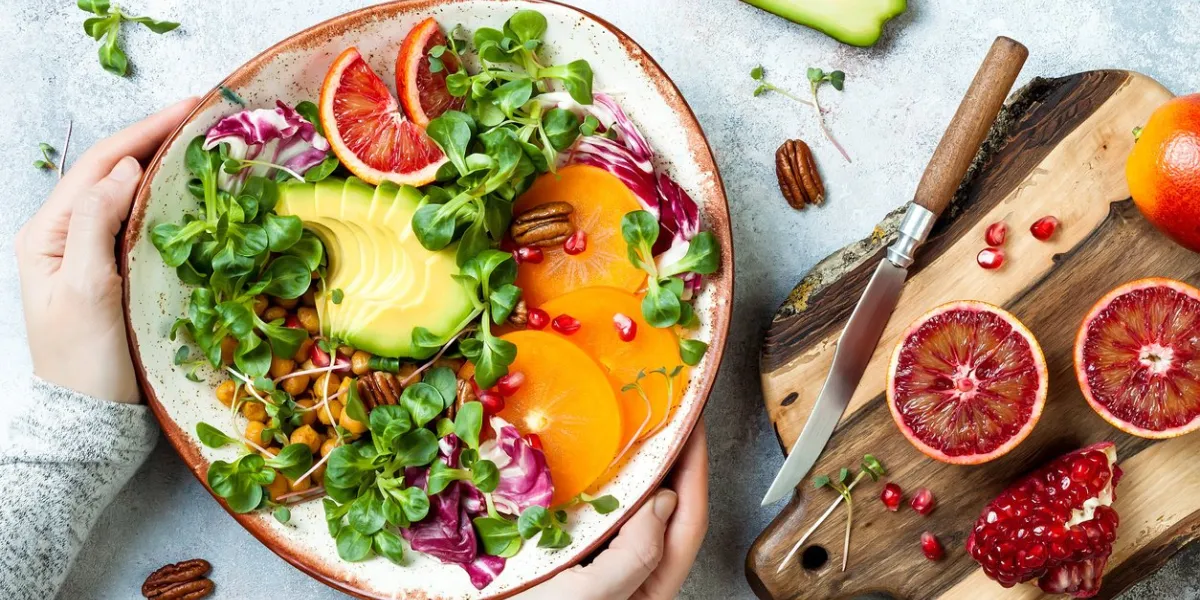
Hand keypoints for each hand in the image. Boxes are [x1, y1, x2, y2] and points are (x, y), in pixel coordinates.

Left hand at [16, 98, 198, 402]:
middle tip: (206, 117)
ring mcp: (94, 253)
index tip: (188, 108)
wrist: (91, 419)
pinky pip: (144, 222)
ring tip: (206, 144)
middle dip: (158, 139)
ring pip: (131, 194)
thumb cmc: (84, 362)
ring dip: (166, 165)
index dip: (145, 131)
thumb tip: (124, 170)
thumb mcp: (85, 291)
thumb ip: (96, 225)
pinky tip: (196, 193)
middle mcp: (67, 235)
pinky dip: (171, 201)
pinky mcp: (119, 271)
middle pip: (115, 171)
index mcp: (49, 233)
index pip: (100, 165)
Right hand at [519, 421, 708, 599]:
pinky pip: (589, 518)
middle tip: (666, 415)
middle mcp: (626, 581)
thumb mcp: (591, 599)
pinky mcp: (561, 560)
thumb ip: (636, 555)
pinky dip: (593, 488)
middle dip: (669, 464)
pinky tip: (585, 463)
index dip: (694, 471)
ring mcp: (594, 569)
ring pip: (626, 513)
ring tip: (632, 430)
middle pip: (663, 515)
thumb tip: (664, 500)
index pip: (687, 524)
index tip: (693, 425)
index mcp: (647, 594)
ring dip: (633, 472)